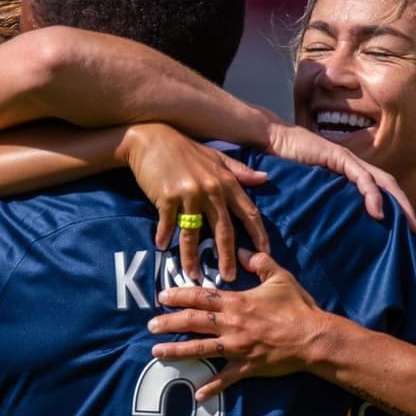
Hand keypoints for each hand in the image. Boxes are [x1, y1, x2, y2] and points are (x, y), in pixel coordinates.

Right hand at [120, 123, 269, 279]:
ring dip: (192, 257)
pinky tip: (161, 247)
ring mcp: (189, 194)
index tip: (263, 254)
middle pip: (224, 230)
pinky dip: (164, 236)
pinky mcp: (167, 197)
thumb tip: (264, 178)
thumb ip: (240, 171)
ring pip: (193, 233)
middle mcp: (211, 189)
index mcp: (226, 181)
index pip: (249, 212)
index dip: (258, 235)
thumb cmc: (184, 149)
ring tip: (193, 276)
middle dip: (227, 256)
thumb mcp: (216, 158)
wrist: (150, 138)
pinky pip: (168, 223)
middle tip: (229, 277)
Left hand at [147, 250, 327, 398]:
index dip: (179, 295)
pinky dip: (211, 387)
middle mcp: (232, 324)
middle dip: (169, 322)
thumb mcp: (280, 277)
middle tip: (150, 325)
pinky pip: (225, 378)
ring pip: (200, 348)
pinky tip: (197, 394)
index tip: (162, 296)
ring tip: (157, 351)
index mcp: (237, 302)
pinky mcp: (247, 366)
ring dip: (177, 350)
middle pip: (193, 322)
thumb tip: (243, 251)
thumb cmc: (298, 307)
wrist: (313, 337)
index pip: (201, 297)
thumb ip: (260, 262)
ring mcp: (237, 347)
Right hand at [264, 124, 415, 233]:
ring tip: (407, 226)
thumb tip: (330, 225)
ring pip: (383, 182)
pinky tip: (378, 213)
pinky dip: (373, 196)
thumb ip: (323, 200)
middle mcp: (355, 166)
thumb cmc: (286, 165)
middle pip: (390, 187)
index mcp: (350, 172)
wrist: (273, 139)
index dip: (396, 208)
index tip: (405, 232)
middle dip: (406, 209)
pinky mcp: (340, 157)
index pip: (381, 190)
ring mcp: (349, 160)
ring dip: (398, 205)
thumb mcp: (310, 188)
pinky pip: (362, 178)